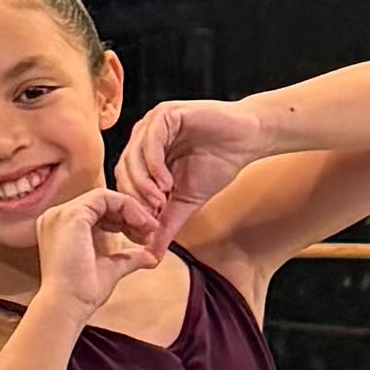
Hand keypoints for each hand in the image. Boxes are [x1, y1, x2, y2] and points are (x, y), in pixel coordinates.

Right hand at [35, 181, 165, 319]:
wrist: (68, 305)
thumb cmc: (82, 292)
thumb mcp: (110, 269)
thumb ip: (127, 258)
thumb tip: (149, 257)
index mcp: (61, 229)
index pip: (97, 213)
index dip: (123, 220)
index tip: (144, 236)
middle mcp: (57, 217)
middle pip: (101, 202)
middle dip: (130, 214)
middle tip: (150, 231)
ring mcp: (62, 214)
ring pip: (104, 197)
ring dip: (131, 210)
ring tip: (148, 229)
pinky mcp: (72, 215)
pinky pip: (104, 197)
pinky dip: (126, 207)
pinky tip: (140, 224)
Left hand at [111, 99, 261, 247]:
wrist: (247, 140)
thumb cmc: (217, 164)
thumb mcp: (186, 201)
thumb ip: (166, 224)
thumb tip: (152, 255)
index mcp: (142, 154)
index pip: (123, 181)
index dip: (131, 206)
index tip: (146, 227)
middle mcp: (142, 137)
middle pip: (123, 169)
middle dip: (134, 196)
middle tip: (151, 216)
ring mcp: (152, 123)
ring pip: (133, 156)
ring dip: (142, 183)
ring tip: (160, 201)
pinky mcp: (166, 114)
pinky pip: (150, 141)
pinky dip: (154, 165)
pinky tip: (167, 183)